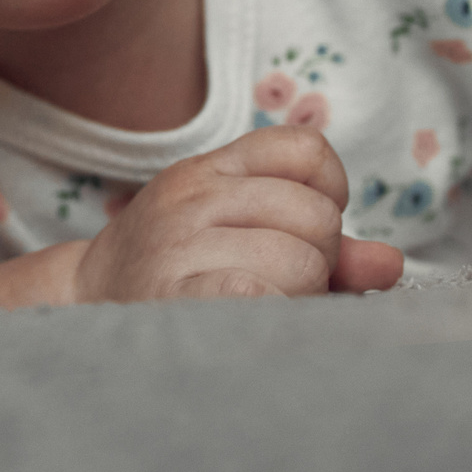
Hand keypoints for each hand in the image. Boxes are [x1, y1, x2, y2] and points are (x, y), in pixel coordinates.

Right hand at [72, 126, 403, 302]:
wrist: (83, 312)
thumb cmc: (175, 277)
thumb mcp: (235, 234)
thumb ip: (316, 240)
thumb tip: (389, 264)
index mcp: (206, 171)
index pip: (305, 149)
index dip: (327, 191)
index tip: (303, 227)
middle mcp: (191, 199)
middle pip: (316, 214)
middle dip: (316, 258)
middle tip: (275, 280)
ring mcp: (179, 245)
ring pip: (302, 262)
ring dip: (297, 297)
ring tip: (255, 306)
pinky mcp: (175, 295)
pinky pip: (259, 293)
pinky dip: (270, 313)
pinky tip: (245, 322)